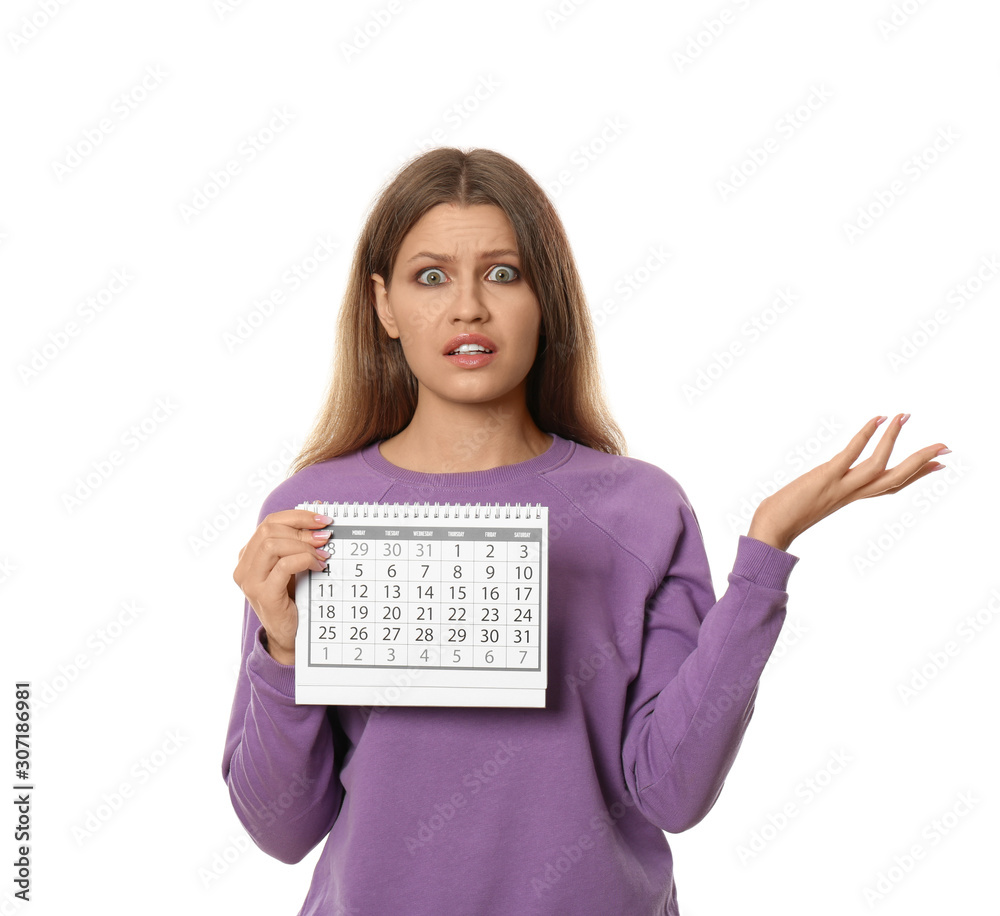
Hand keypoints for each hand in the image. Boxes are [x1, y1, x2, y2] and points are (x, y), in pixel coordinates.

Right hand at [232, 509, 332, 664]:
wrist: (291, 634)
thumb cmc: (294, 597)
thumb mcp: (296, 564)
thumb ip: (300, 539)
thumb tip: (318, 506)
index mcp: (249, 554)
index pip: (269, 522)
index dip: (298, 516)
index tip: (323, 519)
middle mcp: (244, 566)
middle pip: (269, 530)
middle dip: (302, 530)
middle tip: (326, 538)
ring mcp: (250, 581)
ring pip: (272, 545)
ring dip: (303, 546)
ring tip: (323, 555)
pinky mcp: (262, 594)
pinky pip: (283, 566)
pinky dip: (304, 560)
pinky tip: (318, 567)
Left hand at [747, 414, 949, 551]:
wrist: (770, 531)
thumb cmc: (784, 516)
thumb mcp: (812, 502)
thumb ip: (823, 491)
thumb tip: (820, 483)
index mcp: (850, 498)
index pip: (889, 487)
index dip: (914, 476)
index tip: (936, 465)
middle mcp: (851, 494)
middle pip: (896, 479)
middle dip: (922, 462)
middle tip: (945, 447)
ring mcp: (841, 485)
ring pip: (880, 464)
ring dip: (894, 439)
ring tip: (905, 416)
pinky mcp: (826, 476)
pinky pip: (852, 452)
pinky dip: (867, 434)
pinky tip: (878, 418)